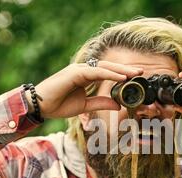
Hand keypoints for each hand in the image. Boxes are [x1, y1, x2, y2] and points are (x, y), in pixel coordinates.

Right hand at [26, 61, 142, 118]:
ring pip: (103, 68)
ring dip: (120, 70)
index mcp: (85, 77)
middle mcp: (83, 70)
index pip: (107, 73)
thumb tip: (118, 104)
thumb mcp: (85, 106)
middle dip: (125, 70)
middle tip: (141, 72)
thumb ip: (100, 103)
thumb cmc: (58, 105)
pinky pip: (95, 72)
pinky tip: (120, 77)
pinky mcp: (74, 72)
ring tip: (134, 73)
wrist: (40, 106)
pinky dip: (108, 74)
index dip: (121, 75)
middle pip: (108, 67)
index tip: (135, 78)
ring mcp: (78, 70)